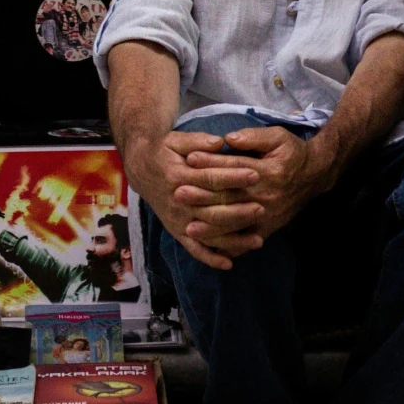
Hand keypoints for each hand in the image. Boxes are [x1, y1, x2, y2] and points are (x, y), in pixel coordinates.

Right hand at [126, 131, 265, 271]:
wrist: (141, 168)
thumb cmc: (164, 151)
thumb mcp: (176, 139)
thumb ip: (198, 141)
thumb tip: (220, 142)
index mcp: (178, 176)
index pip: (210, 179)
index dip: (233, 177)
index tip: (255, 174)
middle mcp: (178, 201)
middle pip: (212, 209)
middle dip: (239, 211)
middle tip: (262, 208)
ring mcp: (177, 219)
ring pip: (208, 233)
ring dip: (233, 239)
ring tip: (258, 240)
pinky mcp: (176, 231)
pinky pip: (194, 248)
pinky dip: (210, 258)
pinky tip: (230, 263)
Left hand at [176, 126, 330, 244]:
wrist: (315, 176)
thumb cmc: (292, 153)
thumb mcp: (278, 137)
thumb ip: (253, 136)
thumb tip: (229, 138)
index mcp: (267, 171)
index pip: (233, 167)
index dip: (211, 162)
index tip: (189, 158)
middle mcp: (265, 196)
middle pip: (230, 197)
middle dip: (203, 195)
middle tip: (178, 192)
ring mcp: (266, 215)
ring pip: (235, 223)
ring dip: (211, 226)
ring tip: (189, 226)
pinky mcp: (267, 228)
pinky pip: (245, 240)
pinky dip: (228, 245)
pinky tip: (211, 247)